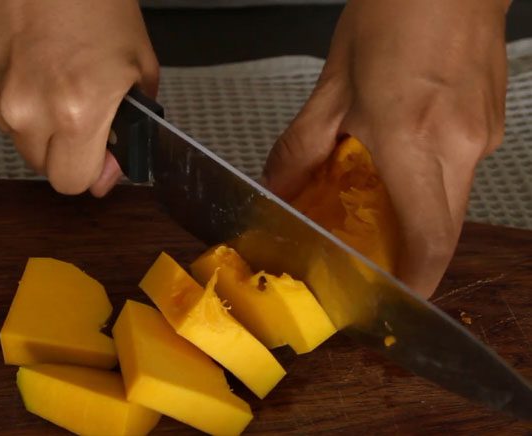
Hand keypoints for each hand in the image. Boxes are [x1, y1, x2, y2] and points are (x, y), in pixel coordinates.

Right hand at [0, 0, 158, 195]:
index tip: (96, 158)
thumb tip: (110, 167)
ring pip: (12, 133)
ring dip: (30, 115)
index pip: (74, 183)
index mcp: (77, 110)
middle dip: (62, 145)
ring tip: (44, 66)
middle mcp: (25, 108)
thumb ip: (132, 122)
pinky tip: (17, 53)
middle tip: (73, 103)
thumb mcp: (137, 60)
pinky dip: (2, 87)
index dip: (90, 171)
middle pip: (40, 164)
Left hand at [262, 0, 508, 297]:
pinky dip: (426, 179)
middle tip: (370, 253)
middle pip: (441, 230)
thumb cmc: (394, 11)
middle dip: (407, 253)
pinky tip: (397, 152)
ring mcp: (481, 134)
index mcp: (413, 139)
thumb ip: (304, 144)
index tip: (392, 299)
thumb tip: (281, 184)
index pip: (427, 238)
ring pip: (450, 202)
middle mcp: (459, 145)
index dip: (414, 281)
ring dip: (413, 212)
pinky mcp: (489, 122)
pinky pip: (457, 170)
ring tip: (373, 191)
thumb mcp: (333, 82)